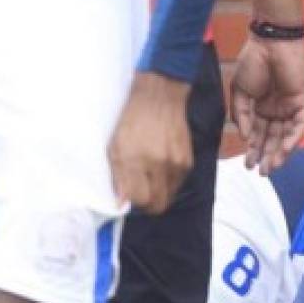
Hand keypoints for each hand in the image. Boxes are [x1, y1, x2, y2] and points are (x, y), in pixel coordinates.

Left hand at [108, 72, 192, 213]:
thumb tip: (121, 204)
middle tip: (139, 193)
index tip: (128, 195)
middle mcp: (159, 165)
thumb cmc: (132, 120)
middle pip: (158, 205)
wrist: (160, 98)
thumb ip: (118, 176)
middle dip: (147, 204)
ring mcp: (177, 165)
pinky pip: (177, 185)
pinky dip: (168, 183)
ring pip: (169, 196)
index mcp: (137, 160)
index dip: (133, 202)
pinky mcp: (188, 163)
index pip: (140, 200)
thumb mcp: (115, 145)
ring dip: (158, 193)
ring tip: (149, 176)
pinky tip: (160, 168)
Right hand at [230, 35, 303, 174]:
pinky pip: (300, 125)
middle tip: (260, 172)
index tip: (247, 164)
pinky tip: (284, 151)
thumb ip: (239, 114)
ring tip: (270, 167)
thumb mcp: (239, 90)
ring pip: (286, 136)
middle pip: (272, 138)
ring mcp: (290, 107)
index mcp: (261, 107)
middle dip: (266, 156)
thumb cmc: (253, 61)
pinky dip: (293, 139)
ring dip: (279, 152)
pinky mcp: (302, 102)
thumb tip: (243, 135)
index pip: (258, 133)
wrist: (269, 42)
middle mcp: (276, 110)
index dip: (253, 149)